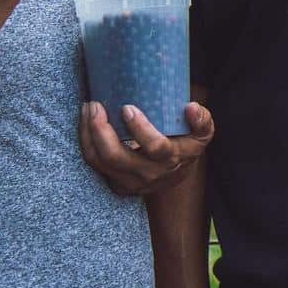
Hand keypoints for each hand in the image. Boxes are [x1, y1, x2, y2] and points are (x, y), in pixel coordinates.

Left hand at [77, 100, 212, 196]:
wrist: (176, 175)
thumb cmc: (187, 145)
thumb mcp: (202, 134)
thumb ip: (202, 120)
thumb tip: (190, 107)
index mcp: (170, 159)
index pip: (155, 148)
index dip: (140, 129)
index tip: (127, 108)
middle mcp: (148, 174)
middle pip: (116, 157)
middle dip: (101, 130)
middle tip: (96, 105)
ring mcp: (129, 181)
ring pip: (99, 161)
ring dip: (88, 134)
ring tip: (87, 109)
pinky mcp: (115, 182)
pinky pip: (93, 163)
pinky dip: (85, 141)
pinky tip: (85, 121)